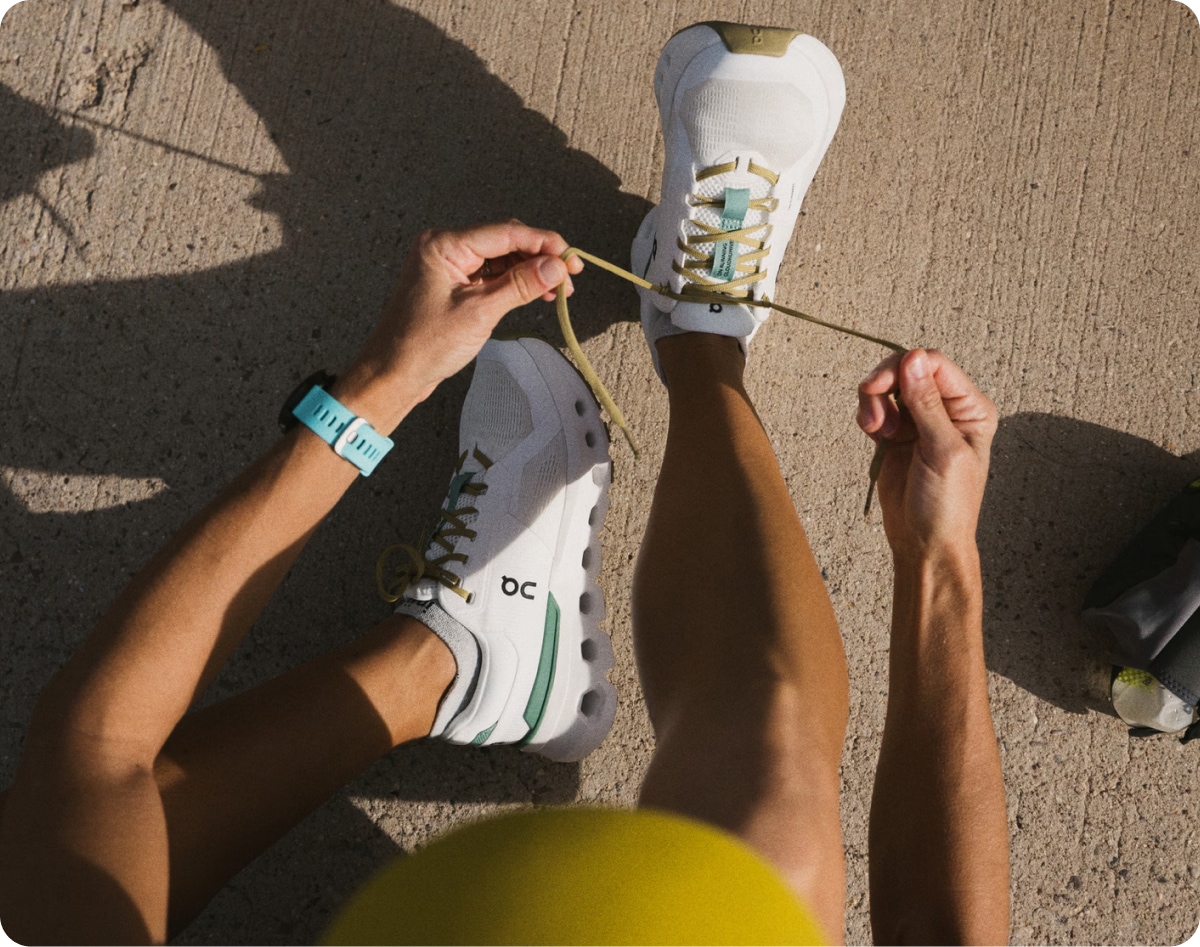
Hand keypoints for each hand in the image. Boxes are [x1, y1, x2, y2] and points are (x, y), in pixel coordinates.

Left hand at [349, 220, 583, 404]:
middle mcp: (446, 248)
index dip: (543, 242)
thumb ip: (520, 285)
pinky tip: (536, 293)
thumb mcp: (480, 312)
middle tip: (569, 278)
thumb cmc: (424, 344)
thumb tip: (555, 267)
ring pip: (501, 259)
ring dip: (530, 271)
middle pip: (505, 241)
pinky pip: (491, 275)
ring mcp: (450, 266)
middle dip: (539, 257)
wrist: (393, 374)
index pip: (505, 233)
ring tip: (557, 290)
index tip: (571, 258)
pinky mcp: (454, 285)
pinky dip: (515, 283)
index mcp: (444, 245)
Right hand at [857, 349, 997, 560]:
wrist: (925, 542)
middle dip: (884, 384)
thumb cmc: (947, 505)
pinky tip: (875, 436)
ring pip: (887, 388)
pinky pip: (876, 409)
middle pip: (907, 371)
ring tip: (876, 431)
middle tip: (871, 407)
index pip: (934, 365)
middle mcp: (946, 410)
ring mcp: (919, 421)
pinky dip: (869, 416)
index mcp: (970, 408)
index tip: (878, 385)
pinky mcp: (895, 435)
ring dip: (874, 403)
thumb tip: (912, 358)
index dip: (904, 367)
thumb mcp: (942, 451)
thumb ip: (926, 404)